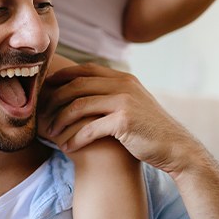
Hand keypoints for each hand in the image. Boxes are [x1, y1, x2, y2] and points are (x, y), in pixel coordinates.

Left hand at [40, 63, 202, 176]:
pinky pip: (90, 128)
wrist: (176, 148)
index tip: (47, 89)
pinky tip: (67, 147)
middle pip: (77, 85)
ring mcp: (124, 101)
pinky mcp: (124, 121)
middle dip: (56, 100)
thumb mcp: (133, 103)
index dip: (63, 77)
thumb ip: (113, 93)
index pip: (85, 69)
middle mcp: (123, 84)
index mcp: (123, 78)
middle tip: (43, 115)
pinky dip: (75, 138)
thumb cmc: (149, 129)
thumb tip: (86, 91)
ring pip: (79, 105)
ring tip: (51, 133)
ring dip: (61, 120)